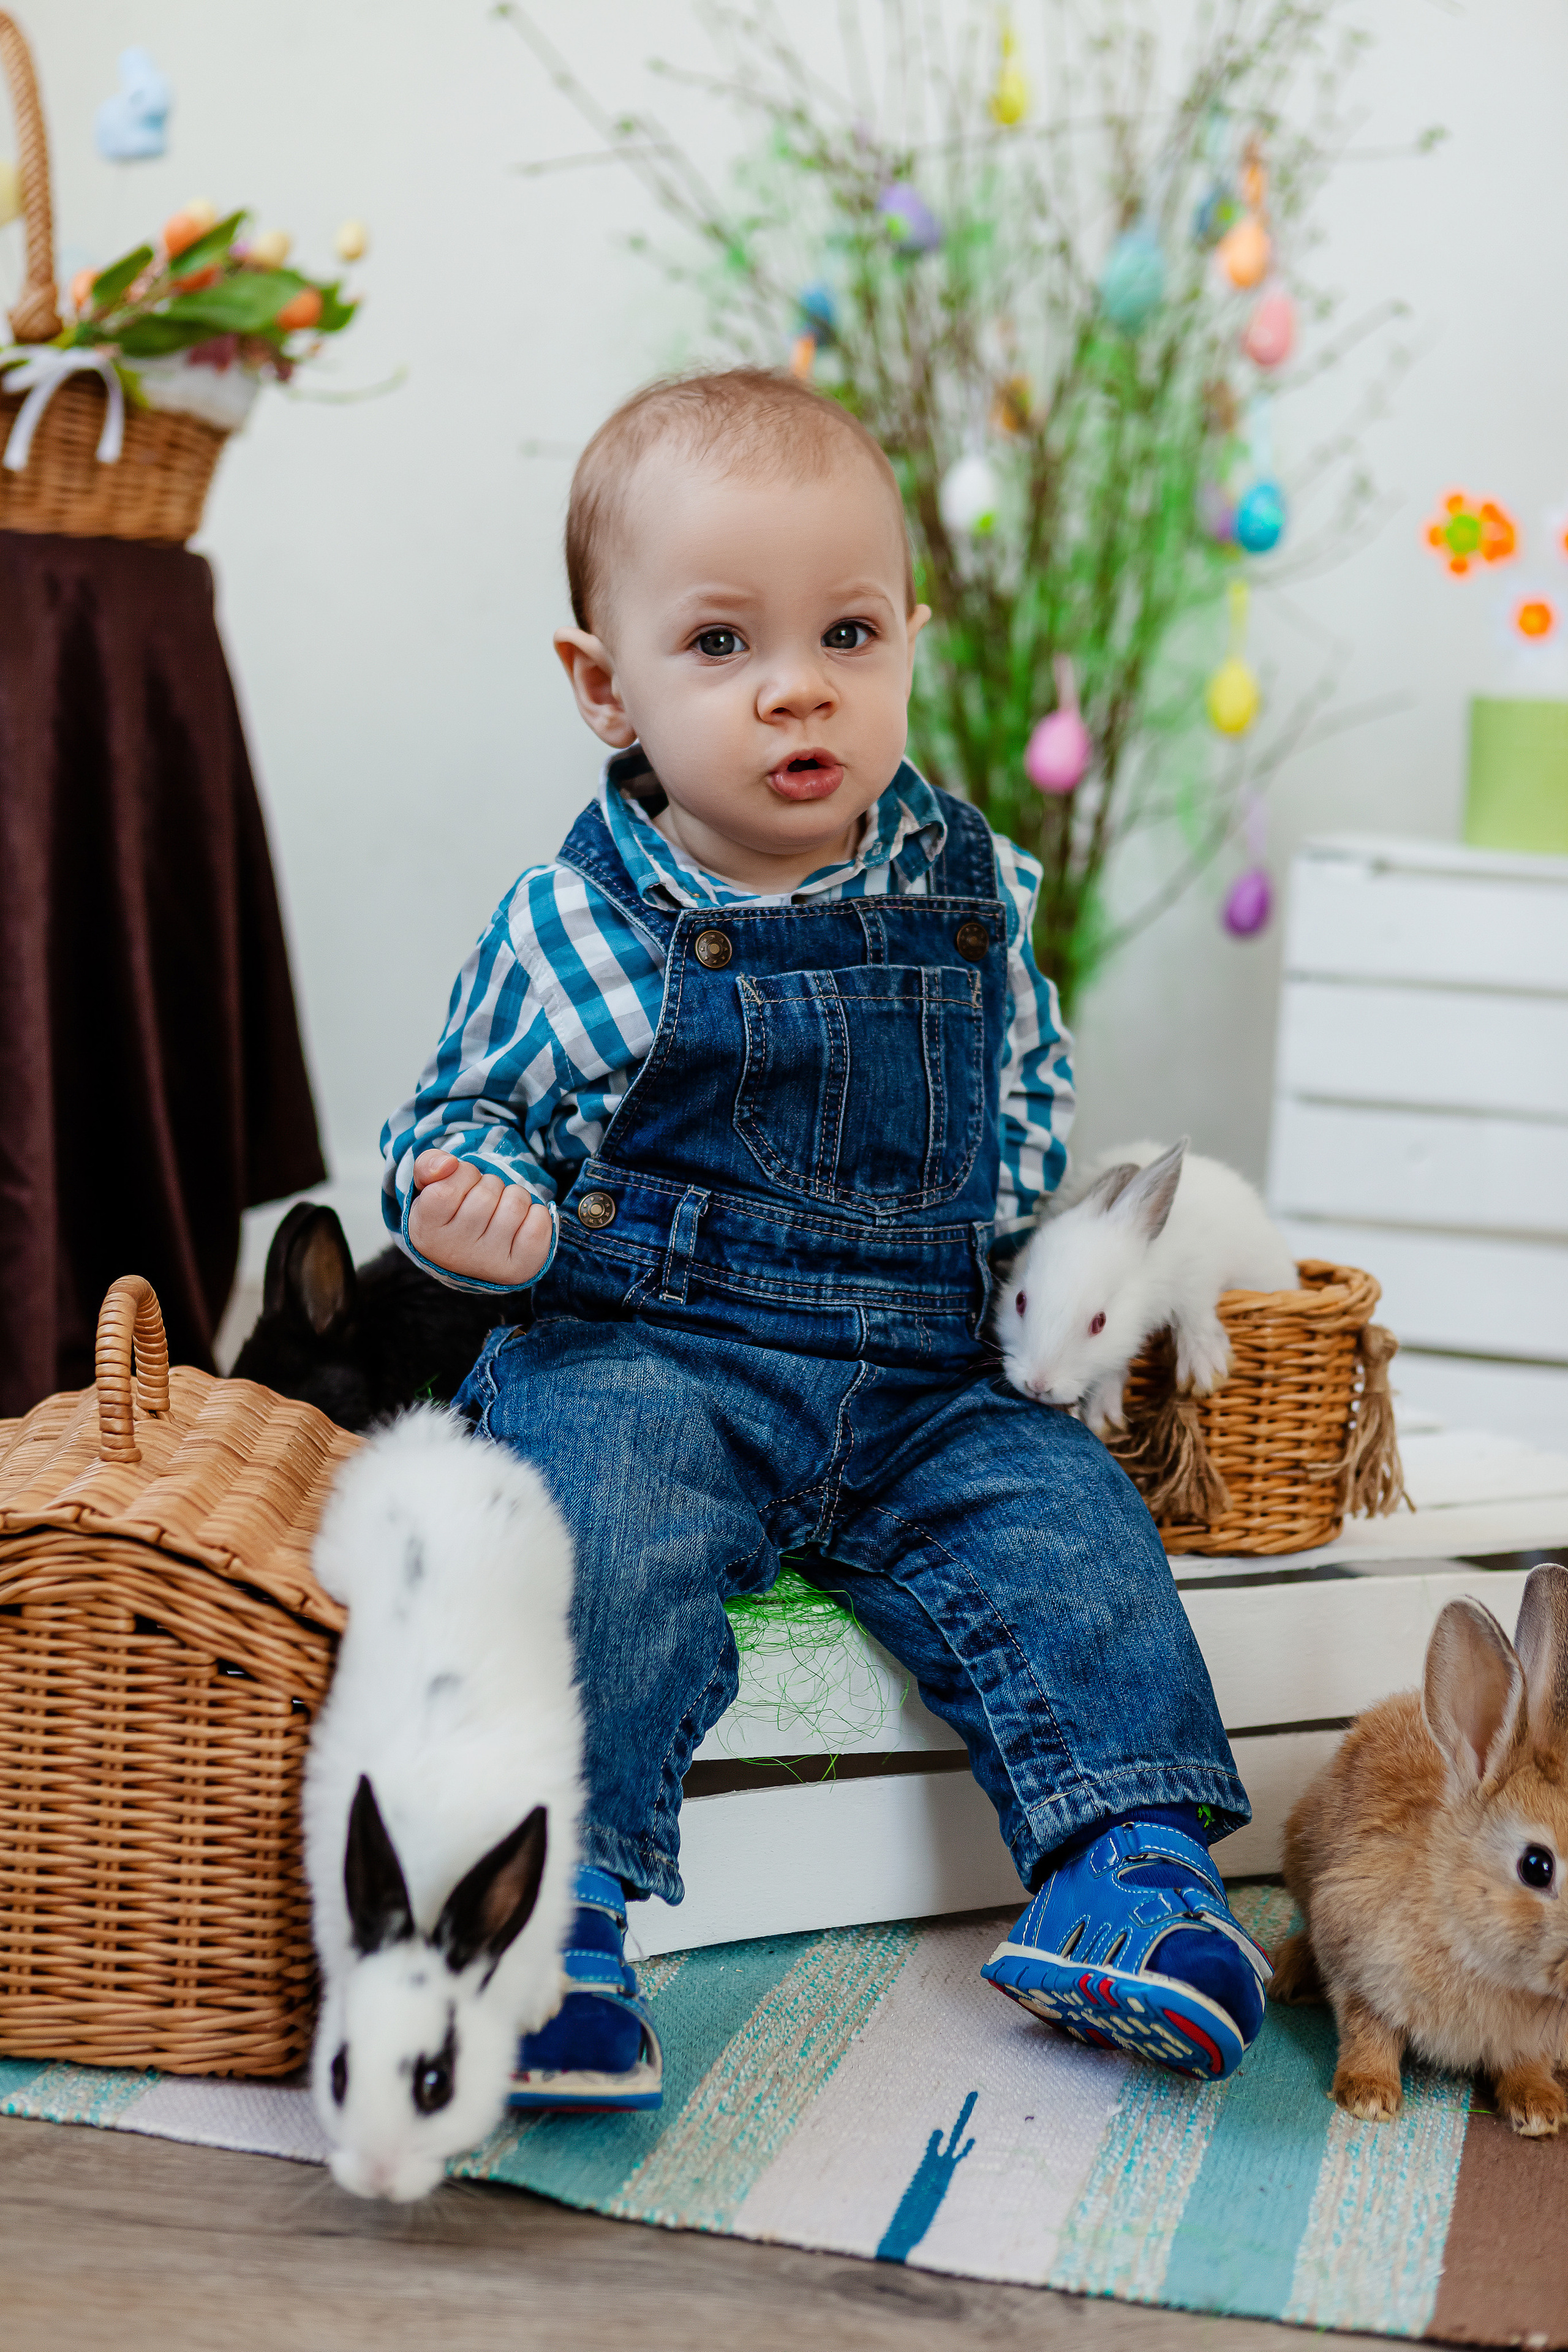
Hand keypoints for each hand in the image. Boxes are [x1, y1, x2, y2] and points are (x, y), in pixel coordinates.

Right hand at [407, 1151, 553, 1286]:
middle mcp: (456, 1251)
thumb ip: (429, 1164)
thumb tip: (449, 1163)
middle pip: (489, 1190)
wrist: (467, 1259)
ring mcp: (489, 1262)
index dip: (464, 1175)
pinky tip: (519, 1225)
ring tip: (500, 1212)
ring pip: (516, 1202)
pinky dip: (535, 1214)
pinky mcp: (520, 1268)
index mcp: (428, 1230)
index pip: (453, 1182)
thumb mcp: (429, 1187)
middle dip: (490, 1185)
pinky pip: (539, 1222)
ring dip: (513, 1197)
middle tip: (482, 1202)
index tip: (461, 1189)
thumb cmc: (449, 1214)